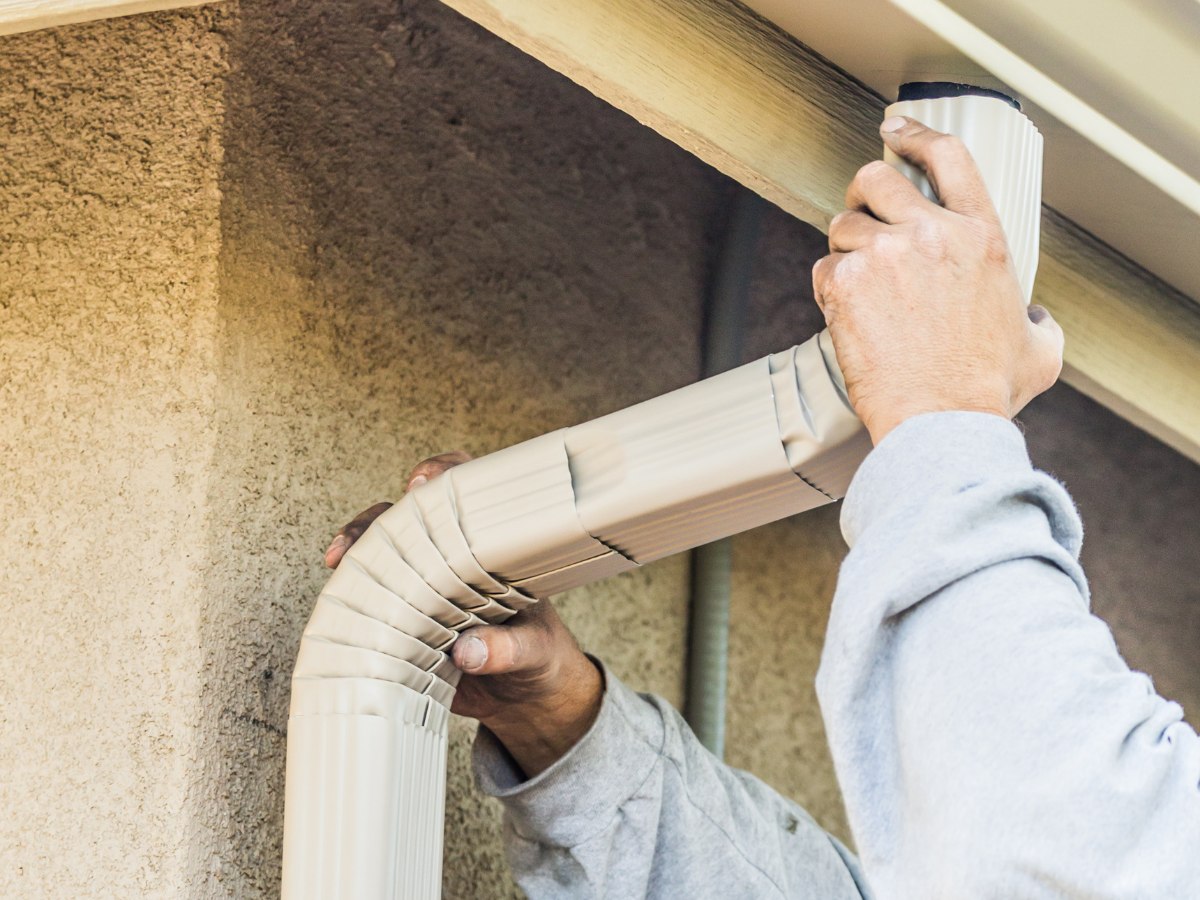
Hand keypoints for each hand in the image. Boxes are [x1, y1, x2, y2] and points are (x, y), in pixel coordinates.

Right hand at [322, 452, 602, 778]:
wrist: (525, 704)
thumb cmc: (539, 659)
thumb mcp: (535, 652)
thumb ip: (508, 649)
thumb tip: (468, 651)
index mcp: (490, 551)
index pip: (467, 494)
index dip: (443, 475)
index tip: (422, 484)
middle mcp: (452, 562)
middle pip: (407, 520)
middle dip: (378, 519)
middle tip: (364, 537)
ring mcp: (424, 593)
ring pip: (380, 557)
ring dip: (356, 554)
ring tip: (342, 562)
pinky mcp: (404, 628)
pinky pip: (369, 605)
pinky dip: (349, 602)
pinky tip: (337, 607)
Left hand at [812, 116, 1063, 443]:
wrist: (940, 422)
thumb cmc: (985, 391)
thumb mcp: (1040, 349)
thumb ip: (1037, 320)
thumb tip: (1034, 319)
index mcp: (983, 237)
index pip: (949, 157)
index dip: (916, 134)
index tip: (894, 129)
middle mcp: (933, 234)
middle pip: (877, 179)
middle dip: (863, 193)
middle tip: (861, 215)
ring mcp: (885, 255)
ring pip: (843, 225)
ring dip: (846, 249)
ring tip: (861, 286)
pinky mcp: (845, 284)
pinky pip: (823, 267)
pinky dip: (830, 287)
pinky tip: (849, 315)